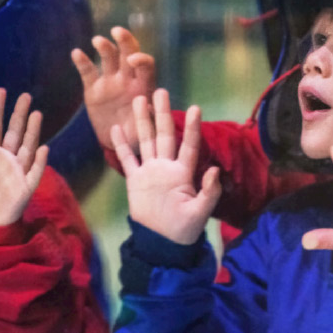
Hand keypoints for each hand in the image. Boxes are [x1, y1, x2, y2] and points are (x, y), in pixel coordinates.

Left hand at [0, 89, 47, 226]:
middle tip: (26, 95)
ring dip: (32, 131)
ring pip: (27, 146)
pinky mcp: (26, 185)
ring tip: (36, 113)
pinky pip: (35, 171)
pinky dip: (40, 161)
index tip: (1, 91)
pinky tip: (44, 148)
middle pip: (15, 132)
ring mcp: (18, 170)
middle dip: (19, 114)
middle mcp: (7, 157)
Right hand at [72, 26, 155, 149]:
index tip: (133, 61)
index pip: (146, 66)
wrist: (118, 143)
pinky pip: (88, 72)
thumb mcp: (147, 129)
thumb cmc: (139, 135)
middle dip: (125, 41)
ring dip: (105, 47)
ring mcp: (110, 82)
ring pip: (108, 58)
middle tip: (118, 31)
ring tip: (98, 40)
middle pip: (128, 54)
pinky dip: (82, 62)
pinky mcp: (93, 89)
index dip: (141, 59)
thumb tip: (151, 105)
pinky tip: (77, 53)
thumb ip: (149, 117)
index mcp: (144, 87)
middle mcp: (128, 79)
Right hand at [115, 89, 220, 244]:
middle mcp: (166, 166)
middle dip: (162, 113)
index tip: (196, 107)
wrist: (162, 242)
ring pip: (146, 141)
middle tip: (161, 91)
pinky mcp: (135, 180)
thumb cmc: (184, 229)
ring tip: (140, 99)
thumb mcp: (199, 212)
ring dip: (142, 121)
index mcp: (183, 172)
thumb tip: (215, 170)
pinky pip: (128, 159)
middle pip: (164, 134)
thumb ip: (208, 192)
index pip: (188, 145)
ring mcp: (150, 171)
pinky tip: (117, 127)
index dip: (192, 127)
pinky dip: (122, 144)